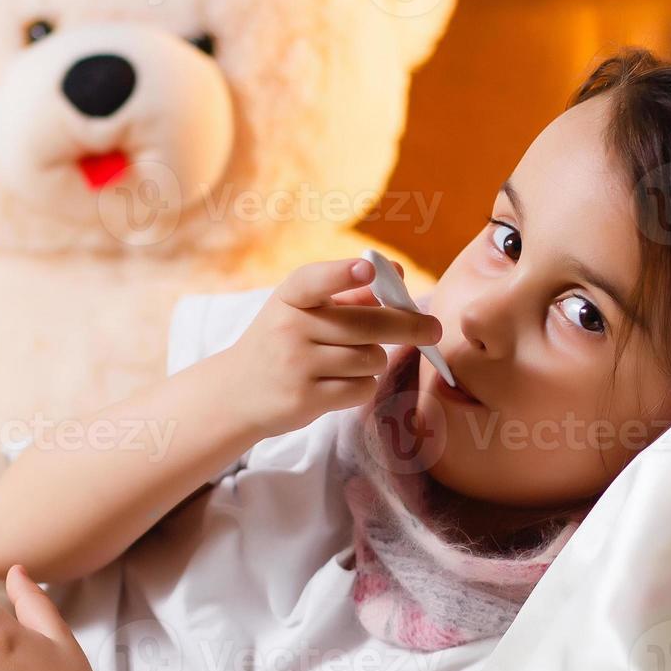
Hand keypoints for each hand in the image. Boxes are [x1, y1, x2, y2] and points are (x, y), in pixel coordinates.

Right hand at [219, 258, 442, 438]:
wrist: (236, 392)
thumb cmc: (281, 341)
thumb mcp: (302, 310)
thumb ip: (347, 293)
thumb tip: (396, 275)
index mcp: (289, 297)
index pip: (315, 280)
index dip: (342, 274)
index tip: (367, 271)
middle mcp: (289, 328)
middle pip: (367, 325)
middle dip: (408, 326)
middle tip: (434, 330)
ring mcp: (295, 365)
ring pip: (371, 358)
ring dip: (375, 360)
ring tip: (352, 362)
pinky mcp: (305, 399)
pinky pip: (362, 388)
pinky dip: (363, 386)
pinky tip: (341, 384)